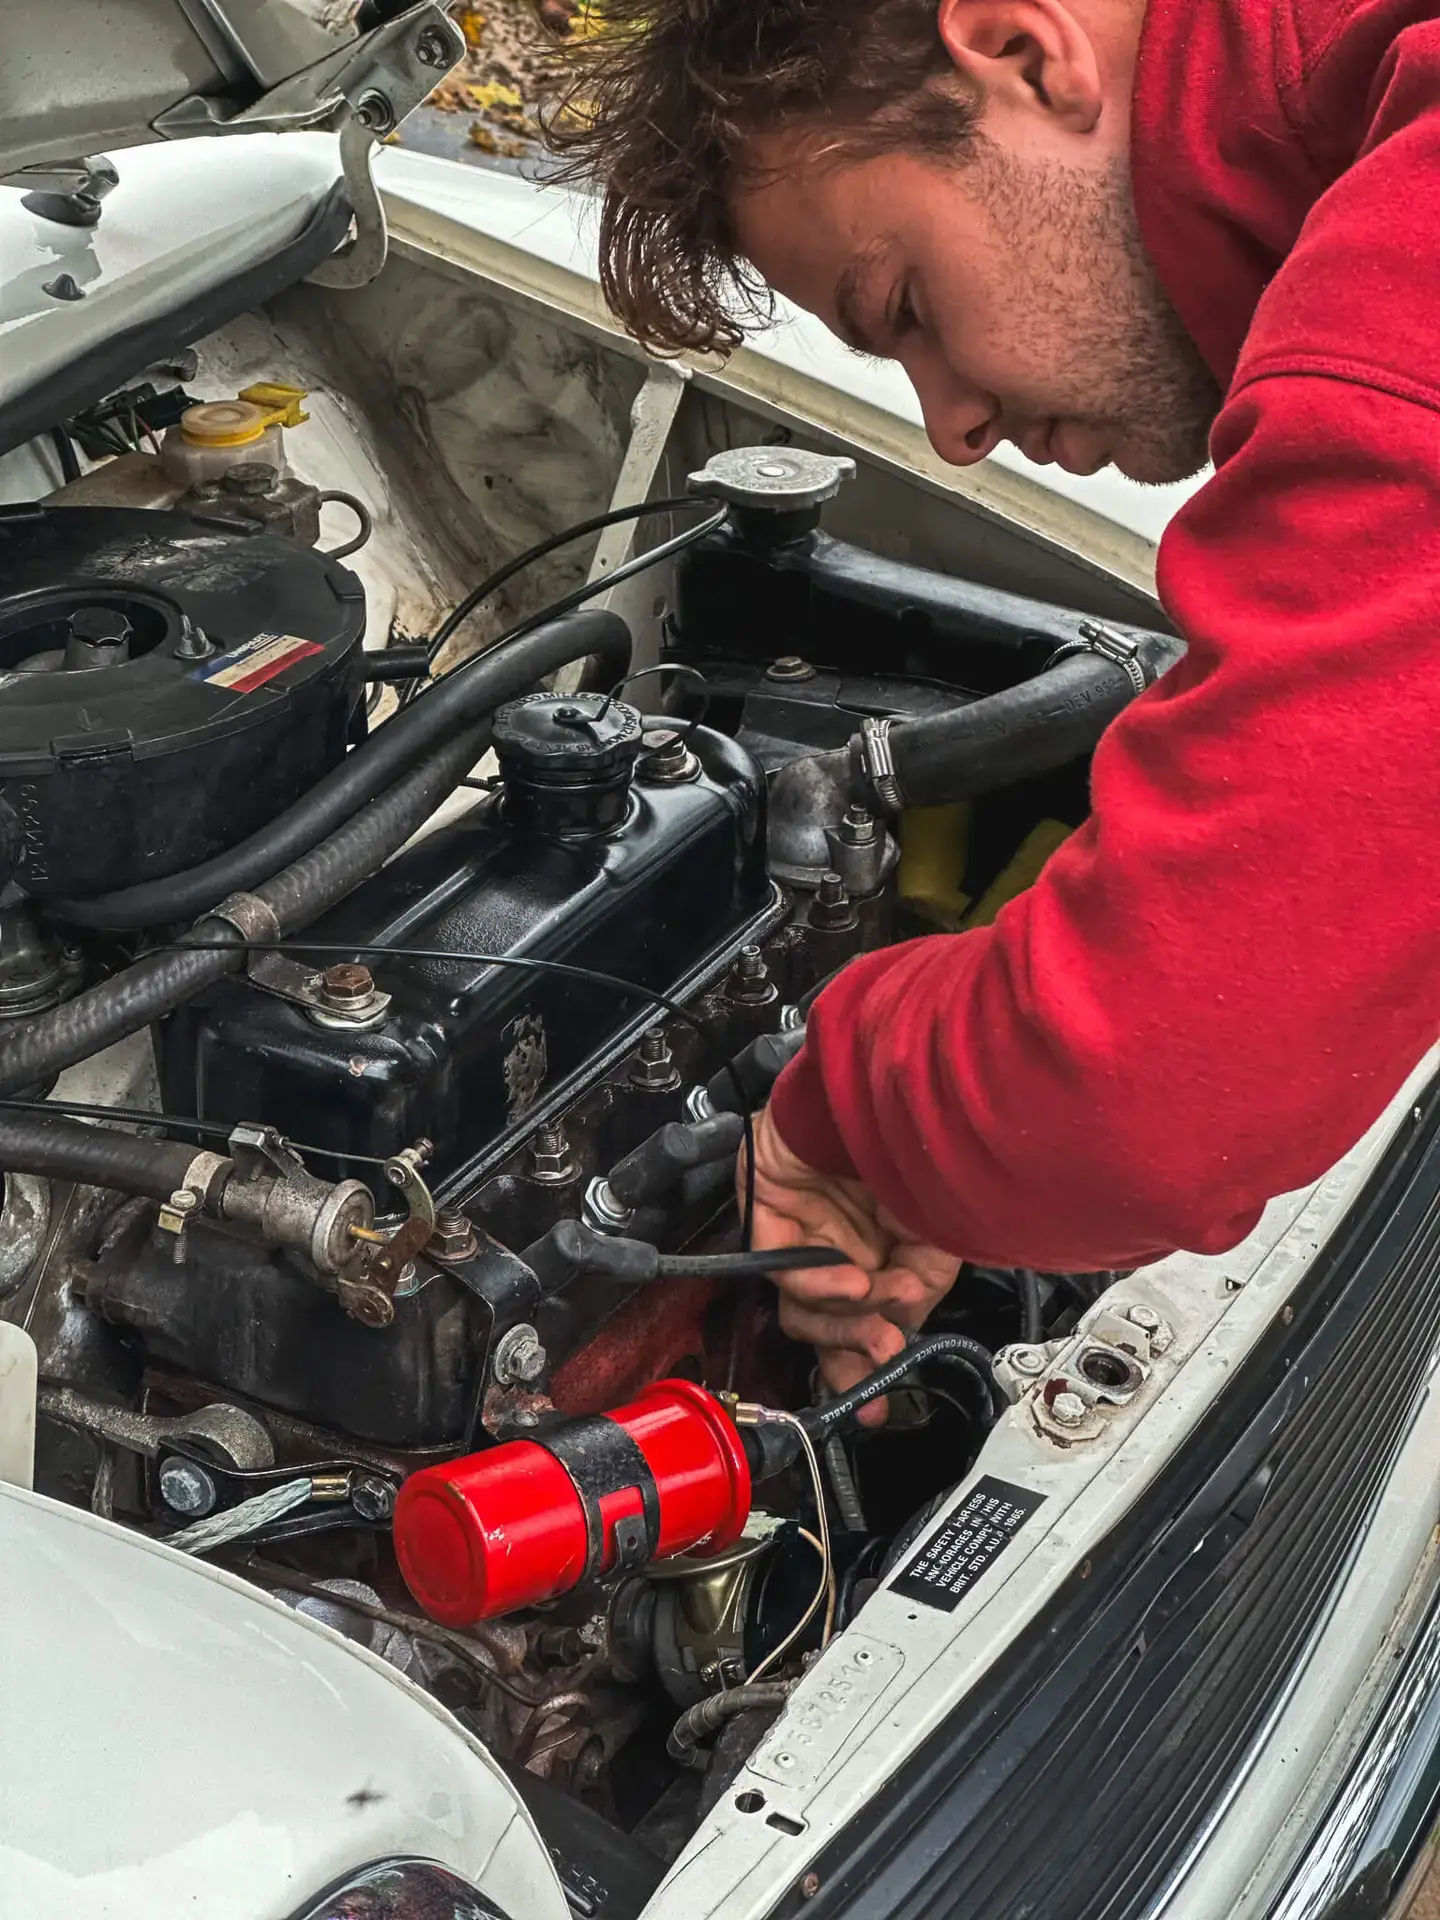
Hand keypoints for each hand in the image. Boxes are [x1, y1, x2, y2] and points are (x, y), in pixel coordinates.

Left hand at [740, 1104, 961, 1422]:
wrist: (891, 1083)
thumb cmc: (924, 1139)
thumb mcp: (943, 1231)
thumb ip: (922, 1287)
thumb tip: (902, 1327)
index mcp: (884, 1250)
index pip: (869, 1321)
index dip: (870, 1367)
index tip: (879, 1403)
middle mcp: (842, 1244)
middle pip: (828, 1327)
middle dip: (852, 1357)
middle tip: (877, 1370)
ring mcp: (805, 1231)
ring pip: (802, 1310)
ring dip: (842, 1322)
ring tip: (873, 1310)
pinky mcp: (769, 1211)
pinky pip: (783, 1267)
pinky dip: (819, 1283)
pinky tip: (850, 1281)